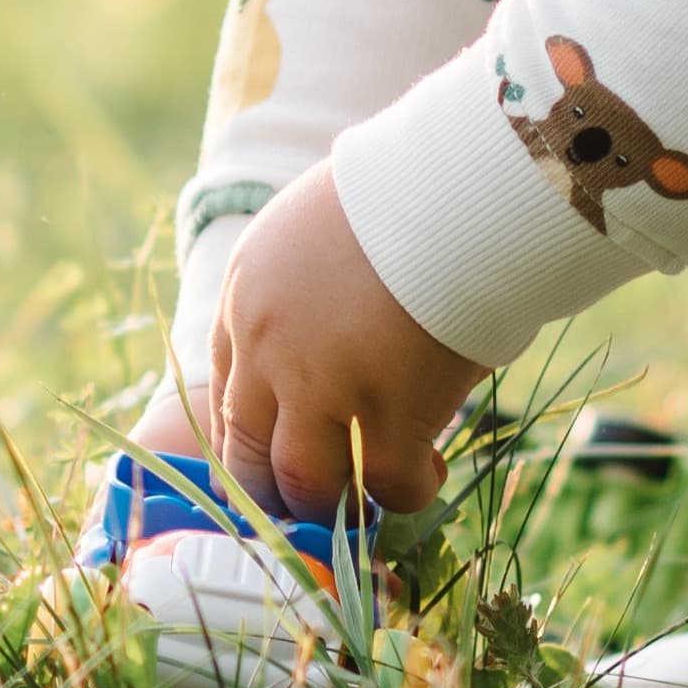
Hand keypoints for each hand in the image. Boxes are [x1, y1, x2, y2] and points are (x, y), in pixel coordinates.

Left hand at [209, 163, 486, 522]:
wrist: (462, 186)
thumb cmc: (409, 191)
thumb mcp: (318, 228)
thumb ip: (304, 290)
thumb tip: (329, 342)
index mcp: (247, 295)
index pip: (225, 395)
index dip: (255, 440)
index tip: (283, 457)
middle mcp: (268, 347)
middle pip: (247, 454)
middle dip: (280, 490)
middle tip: (322, 496)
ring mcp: (322, 388)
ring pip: (304, 484)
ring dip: (338, 501)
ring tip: (373, 494)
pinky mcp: (387, 418)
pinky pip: (388, 486)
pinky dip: (408, 490)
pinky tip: (430, 468)